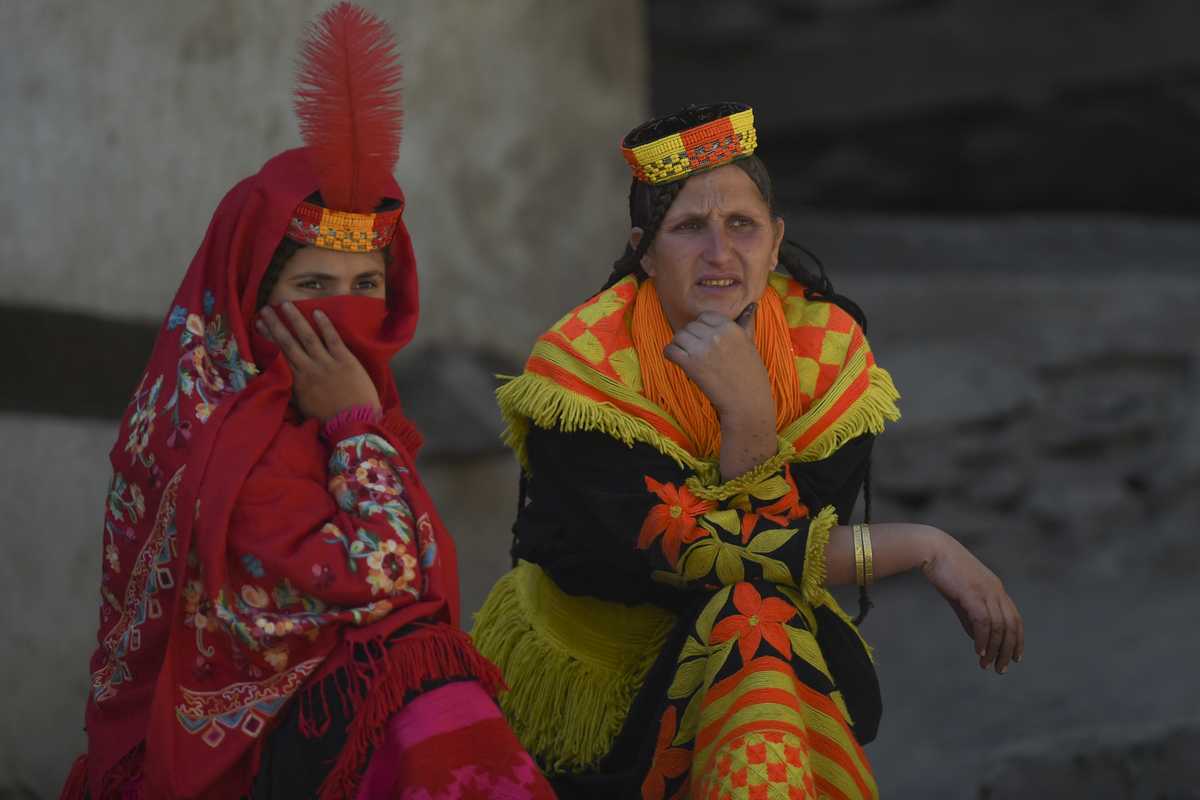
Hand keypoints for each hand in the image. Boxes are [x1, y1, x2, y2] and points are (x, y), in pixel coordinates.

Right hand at [256, 302, 379, 420]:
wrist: (354, 424)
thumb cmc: (330, 420)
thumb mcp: (304, 407)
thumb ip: (294, 390)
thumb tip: (282, 378)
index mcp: (298, 381)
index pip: (279, 354)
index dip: (268, 338)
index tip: (259, 325)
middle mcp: (309, 369)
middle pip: (288, 342)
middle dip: (275, 325)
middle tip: (265, 309)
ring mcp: (327, 363)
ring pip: (308, 337)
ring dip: (295, 319)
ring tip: (285, 304)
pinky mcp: (345, 360)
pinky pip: (333, 339)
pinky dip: (325, 325)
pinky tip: (317, 311)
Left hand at [663, 305, 772, 420]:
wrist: (746, 401)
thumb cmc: (751, 373)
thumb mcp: (750, 343)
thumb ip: (745, 324)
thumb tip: (752, 305)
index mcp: (730, 327)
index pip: (704, 316)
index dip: (702, 328)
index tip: (705, 339)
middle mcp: (715, 335)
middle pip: (690, 326)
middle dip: (690, 338)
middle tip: (696, 351)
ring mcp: (702, 349)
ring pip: (678, 336)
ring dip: (679, 346)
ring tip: (687, 356)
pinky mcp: (690, 364)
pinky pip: (670, 350)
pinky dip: (670, 355)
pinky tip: (678, 361)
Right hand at [921, 531, 1023, 673]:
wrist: (931, 549)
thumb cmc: (944, 571)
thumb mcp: (960, 596)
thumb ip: (970, 618)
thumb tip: (978, 639)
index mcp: (996, 589)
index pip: (1015, 619)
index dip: (1018, 640)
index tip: (1015, 658)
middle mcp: (996, 591)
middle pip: (1012, 626)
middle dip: (1008, 650)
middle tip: (1001, 669)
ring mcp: (986, 591)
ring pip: (999, 627)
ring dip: (994, 649)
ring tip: (986, 664)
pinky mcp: (972, 593)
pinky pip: (983, 622)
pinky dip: (982, 638)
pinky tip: (978, 651)